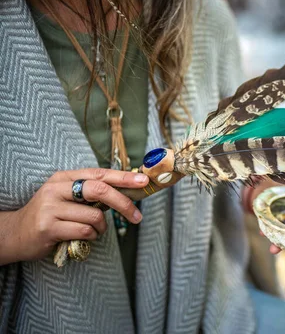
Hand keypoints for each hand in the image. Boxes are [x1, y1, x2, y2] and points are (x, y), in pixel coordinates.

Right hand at [0, 168, 148, 264]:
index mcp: (64, 177)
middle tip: (137, 216)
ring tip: (94, 231)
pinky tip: (83, 237)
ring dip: (102, 228)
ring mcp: (50, 207)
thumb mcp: (68, 197)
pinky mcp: (48, 227)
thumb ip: (92, 193)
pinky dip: (91, 237)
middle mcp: (56, 188)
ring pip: (94, 216)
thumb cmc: (51, 215)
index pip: (100, 174)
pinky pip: (84, 231)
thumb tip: (128, 190)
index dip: (124, 177)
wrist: (15, 234)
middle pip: (99, 190)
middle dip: (123, 203)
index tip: (144, 181)